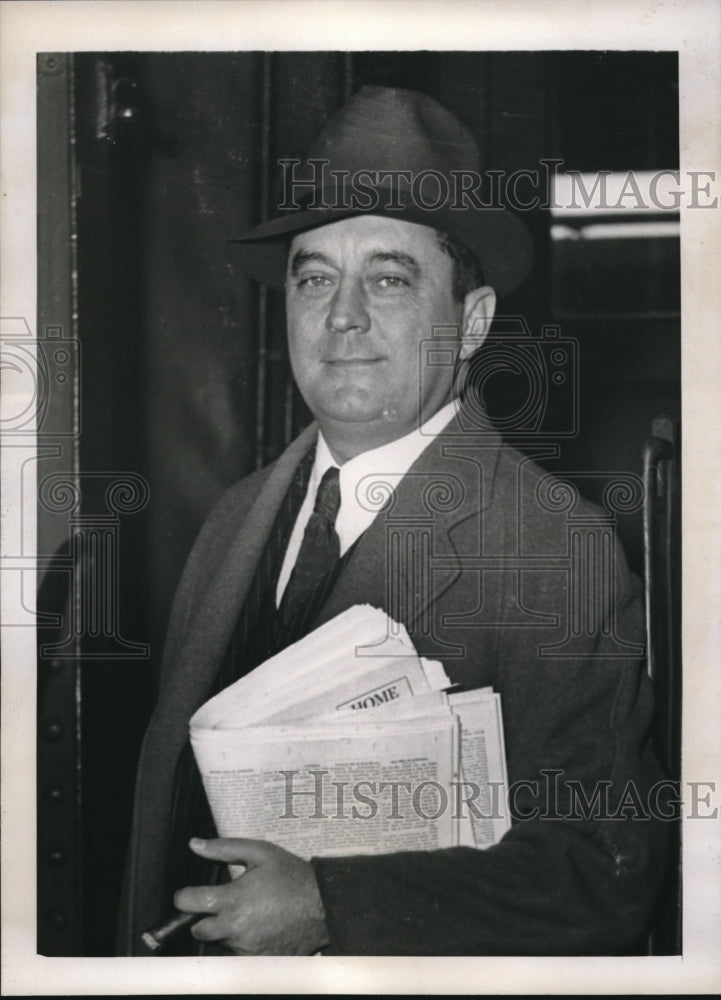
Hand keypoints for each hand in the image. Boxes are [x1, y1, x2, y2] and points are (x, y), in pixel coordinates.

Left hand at [174, 837, 329, 954]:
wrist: (323, 905)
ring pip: (220, 943)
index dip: (186, 897)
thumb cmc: (291, 876)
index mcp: (233, 900)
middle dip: (205, 918)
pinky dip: (243, 943)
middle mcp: (235, 929)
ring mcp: (247, 949)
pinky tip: (258, 928)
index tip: (191, 895)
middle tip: (225, 905)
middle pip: (198, 930)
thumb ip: (224, 849)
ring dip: (226, 931)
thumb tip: (194, 844)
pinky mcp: (258, 961)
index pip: (188, 903)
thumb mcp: (260, 852)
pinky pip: (238, 955)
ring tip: (248, 915)